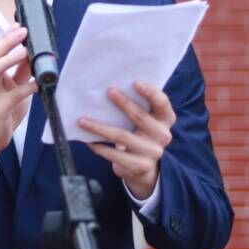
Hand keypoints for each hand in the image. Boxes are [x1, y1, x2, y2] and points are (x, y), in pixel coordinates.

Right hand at [0, 25, 36, 172]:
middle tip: (22, 31)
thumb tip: (33, 53)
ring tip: (24, 52)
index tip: (19, 25)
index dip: (7, 36)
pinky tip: (38, 84)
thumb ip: (20, 71)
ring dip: (8, 59)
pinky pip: (12, 96)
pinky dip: (26, 88)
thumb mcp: (10, 86)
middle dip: (7, 41)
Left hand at [78, 80, 175, 199]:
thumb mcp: (145, 119)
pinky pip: (115, 155)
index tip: (136, 82)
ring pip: (122, 137)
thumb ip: (137, 105)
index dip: (151, 93)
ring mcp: (153, 152)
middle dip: (124, 103)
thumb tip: (110, 89)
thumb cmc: (139, 132)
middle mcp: (163, 135)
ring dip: (100, 127)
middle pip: (141, 117)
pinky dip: (100, 147)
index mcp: (166, 119)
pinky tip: (88, 141)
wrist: (144, 165)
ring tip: (83, 120)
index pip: (162, 103)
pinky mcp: (140, 166)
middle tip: (108, 91)